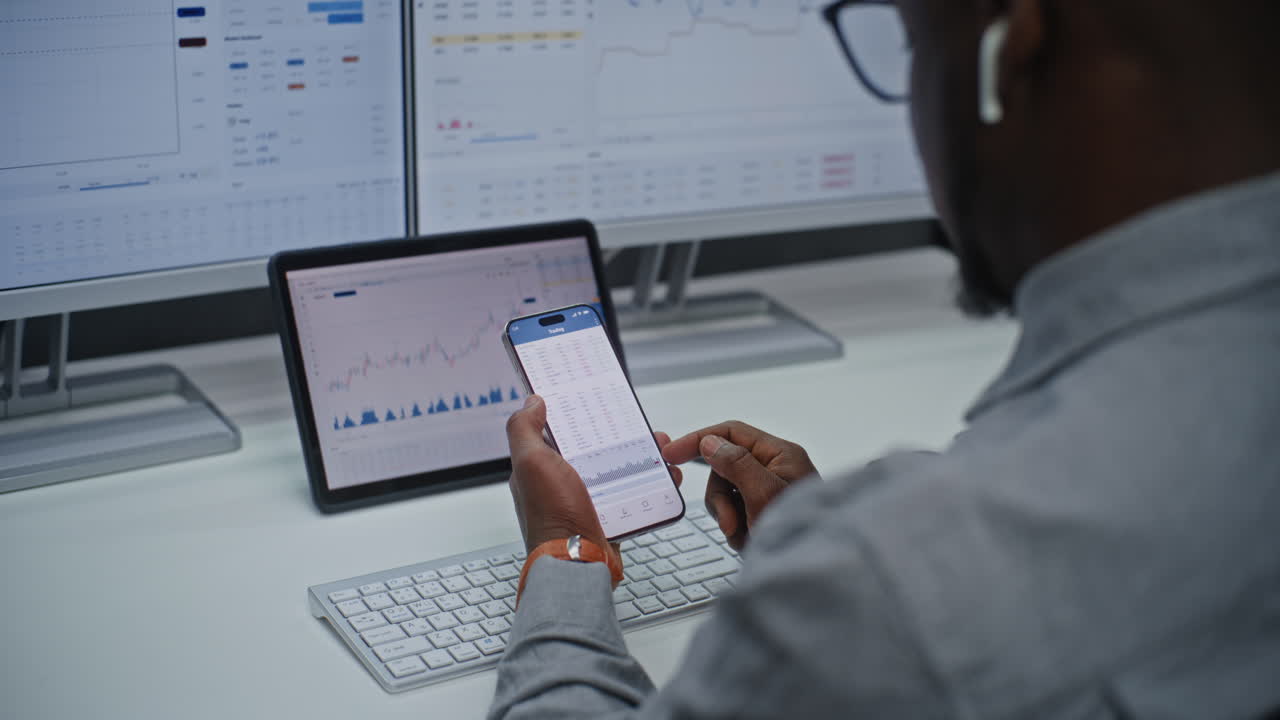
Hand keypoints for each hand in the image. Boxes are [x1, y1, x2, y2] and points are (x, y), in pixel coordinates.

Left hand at [505, 395, 682, 552]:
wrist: (578, 565)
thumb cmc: (552, 517)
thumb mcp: (532, 464)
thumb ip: (524, 430)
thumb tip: (531, 402)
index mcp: (540, 468)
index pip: (557, 432)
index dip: (575, 414)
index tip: (595, 399)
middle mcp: (561, 484)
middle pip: (593, 449)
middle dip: (618, 434)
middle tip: (641, 425)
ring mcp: (586, 501)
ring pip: (617, 470)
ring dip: (642, 457)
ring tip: (662, 450)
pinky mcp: (608, 517)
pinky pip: (632, 494)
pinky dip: (650, 484)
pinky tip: (666, 477)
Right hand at [662, 421, 818, 550]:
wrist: (813, 575)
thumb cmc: (802, 533)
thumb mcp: (764, 494)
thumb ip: (736, 464)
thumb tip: (711, 443)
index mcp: (779, 455)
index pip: (731, 434)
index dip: (699, 440)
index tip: (671, 454)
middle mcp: (774, 469)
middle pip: (723, 468)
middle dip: (721, 498)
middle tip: (731, 522)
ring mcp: (768, 492)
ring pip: (726, 494)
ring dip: (728, 517)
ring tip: (745, 534)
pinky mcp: (763, 513)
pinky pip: (734, 513)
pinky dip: (737, 529)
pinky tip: (751, 540)